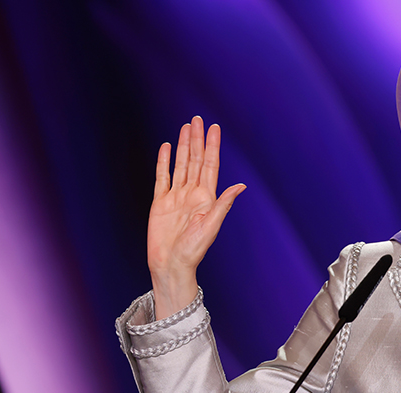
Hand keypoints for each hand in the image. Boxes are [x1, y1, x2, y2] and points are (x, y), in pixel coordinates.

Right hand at [147, 116, 244, 319]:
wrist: (170, 264)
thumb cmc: (193, 251)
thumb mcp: (211, 227)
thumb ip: (223, 204)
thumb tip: (241, 187)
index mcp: (206, 198)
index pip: (210, 166)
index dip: (212, 146)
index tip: (214, 128)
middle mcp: (192, 194)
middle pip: (194, 160)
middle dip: (197, 139)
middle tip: (198, 119)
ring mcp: (176, 197)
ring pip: (180, 165)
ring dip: (182, 146)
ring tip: (185, 127)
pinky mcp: (160, 203)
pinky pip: (162, 177)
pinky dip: (163, 162)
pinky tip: (165, 147)